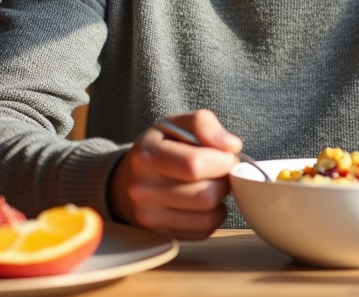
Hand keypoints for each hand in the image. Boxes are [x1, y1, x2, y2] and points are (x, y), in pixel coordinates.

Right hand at [108, 109, 240, 239]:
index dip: (222, 160)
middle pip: (205, 195)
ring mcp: (150, 216)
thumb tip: (232, 146)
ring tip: (210, 185)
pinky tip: (202, 202)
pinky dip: (212, 217)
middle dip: (223, 181)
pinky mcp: (160, 234)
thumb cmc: (159, 148)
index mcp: (147, 156)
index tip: (225, 155)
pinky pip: (204, 231)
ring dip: (220, 200)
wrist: (126, 181)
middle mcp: (143, 190)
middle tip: (219, 171)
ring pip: (208, 217)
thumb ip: (203, 123)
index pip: (195, 164)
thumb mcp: (175, 124)